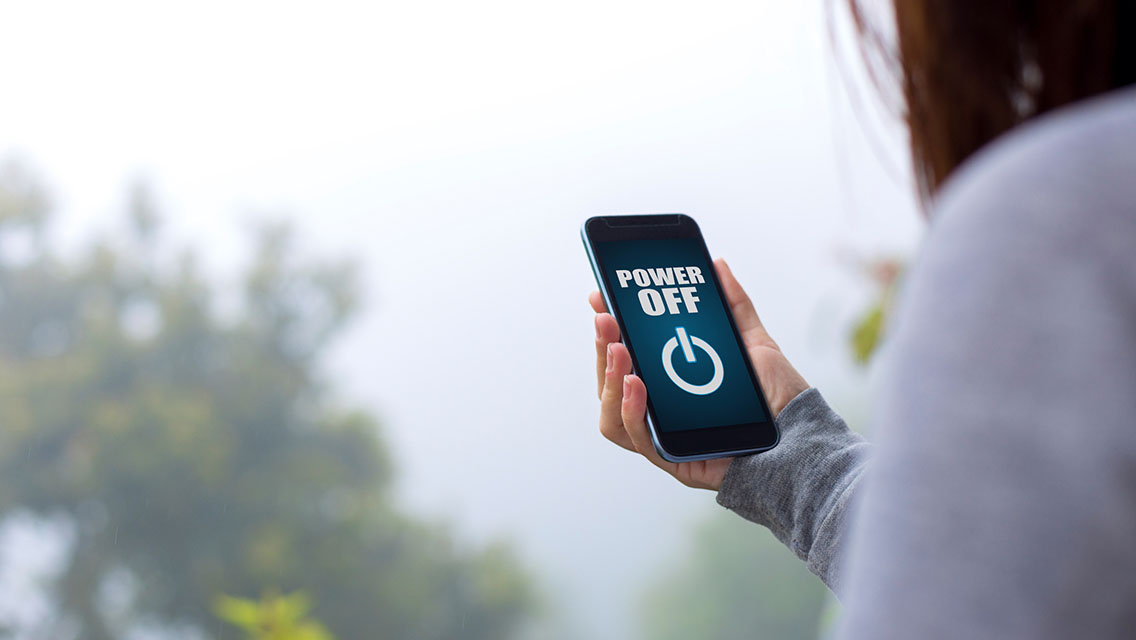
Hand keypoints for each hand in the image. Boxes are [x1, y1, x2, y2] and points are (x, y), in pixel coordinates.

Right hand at [591, 258, 808, 490]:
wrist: (806, 438)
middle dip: (601, 349)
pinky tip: (636, 383)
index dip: (607, 331)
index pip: (623, 360)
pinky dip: (630, 410)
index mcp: (669, 387)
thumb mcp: (754, 343)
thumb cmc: (779, 399)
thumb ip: (734, 305)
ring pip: (611, 417)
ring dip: (608, 379)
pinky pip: (640, 440)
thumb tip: (716, 264)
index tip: (601, 297)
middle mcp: (661, 414)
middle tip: (606, 319)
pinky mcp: (676, 461)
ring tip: (618, 350)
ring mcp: (665, 439)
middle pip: (610, 385)